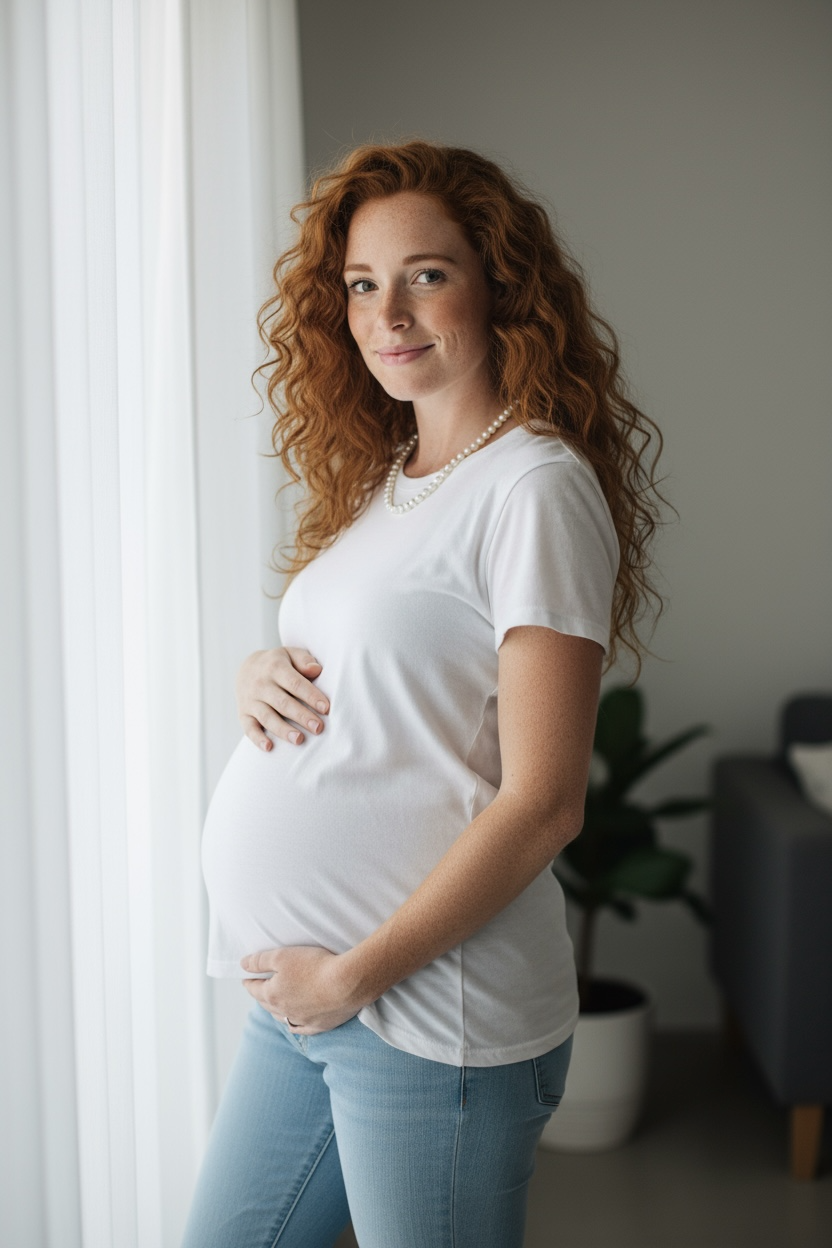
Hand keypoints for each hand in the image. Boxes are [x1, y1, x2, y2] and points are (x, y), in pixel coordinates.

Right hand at [236, 647, 328, 749]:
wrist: (247, 668)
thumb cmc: (278, 664)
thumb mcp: (290, 654)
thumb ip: (304, 660)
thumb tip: (316, 670)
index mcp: (275, 668)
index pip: (295, 683)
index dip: (311, 696)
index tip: (326, 708)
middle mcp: (261, 684)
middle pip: (283, 702)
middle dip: (301, 716)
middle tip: (318, 728)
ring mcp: (251, 700)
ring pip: (267, 717)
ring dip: (283, 730)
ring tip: (299, 740)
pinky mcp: (243, 714)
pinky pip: (248, 728)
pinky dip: (257, 738)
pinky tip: (269, 748)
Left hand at [241, 946, 362, 1034]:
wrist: (347, 983)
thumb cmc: (315, 966)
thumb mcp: (282, 956)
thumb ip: (260, 961)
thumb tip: (243, 964)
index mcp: (272, 995)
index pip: (254, 989)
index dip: (249, 981)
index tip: (246, 976)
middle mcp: (284, 1012)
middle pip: (266, 1004)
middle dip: (259, 995)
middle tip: (258, 987)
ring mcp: (302, 1021)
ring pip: (281, 1017)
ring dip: (274, 1010)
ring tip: (273, 1003)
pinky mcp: (320, 1025)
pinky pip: (300, 1028)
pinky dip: (293, 1024)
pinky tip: (293, 1023)